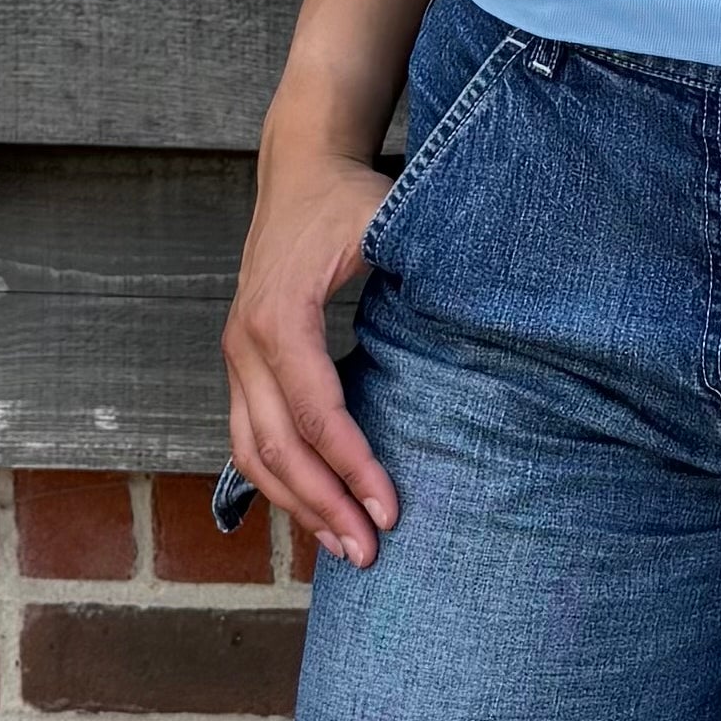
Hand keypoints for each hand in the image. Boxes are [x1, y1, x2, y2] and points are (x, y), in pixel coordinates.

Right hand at [221, 150, 403, 567]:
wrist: (300, 168)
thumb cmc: (349, 198)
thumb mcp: (388, 222)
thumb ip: (422, 268)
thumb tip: (484, 316)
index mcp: (280, 315)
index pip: (318, 411)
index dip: (355, 466)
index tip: (391, 509)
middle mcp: (244, 342)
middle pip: (278, 447)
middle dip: (324, 505)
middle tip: (369, 552)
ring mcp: (236, 355)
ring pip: (252, 452)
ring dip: (296, 505)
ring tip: (344, 547)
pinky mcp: (243, 363)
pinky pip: (250, 437)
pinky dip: (280, 481)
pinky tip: (315, 511)